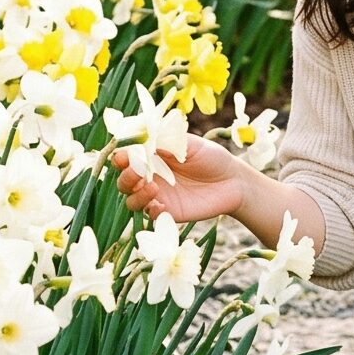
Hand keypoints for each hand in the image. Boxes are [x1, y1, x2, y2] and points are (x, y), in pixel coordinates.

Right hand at [105, 134, 248, 225]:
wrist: (233, 181)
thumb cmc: (211, 157)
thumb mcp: (189, 144)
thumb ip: (167, 141)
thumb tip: (146, 138)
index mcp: (151, 157)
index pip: (126, 158)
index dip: (121, 157)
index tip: (123, 156)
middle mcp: (150, 177)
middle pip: (124, 181)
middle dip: (126, 177)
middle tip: (138, 172)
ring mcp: (158, 196)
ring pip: (132, 200)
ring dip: (136, 195)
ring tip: (154, 188)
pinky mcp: (168, 212)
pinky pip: (150, 216)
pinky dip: (151, 211)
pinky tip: (161, 206)